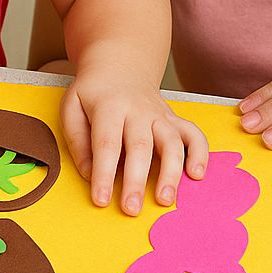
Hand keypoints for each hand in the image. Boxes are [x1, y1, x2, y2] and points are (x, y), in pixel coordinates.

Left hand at [61, 62, 208, 214]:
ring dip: (171, 172)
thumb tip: (90, 173)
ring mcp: (160, 114)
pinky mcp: (174, 119)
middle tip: (131, 209)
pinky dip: (200, 154)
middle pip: (140, 147)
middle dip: (136, 180)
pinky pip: (194, 134)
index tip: (101, 200)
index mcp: (109, 107)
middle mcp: (138, 110)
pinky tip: (196, 175)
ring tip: (165, 200)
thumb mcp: (72, 107)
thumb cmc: (93, 92)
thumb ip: (77, 140)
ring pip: (171, 142)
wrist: (120, 63)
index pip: (107, 143)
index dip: (104, 173)